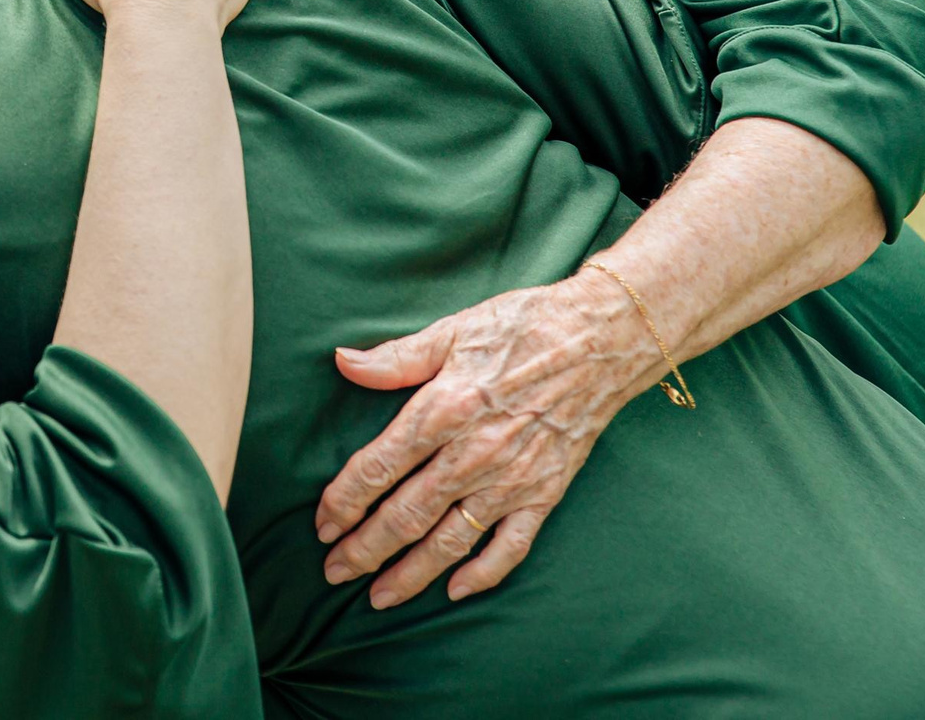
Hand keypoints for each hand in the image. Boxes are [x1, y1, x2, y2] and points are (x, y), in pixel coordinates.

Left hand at [314, 269, 659, 606]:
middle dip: (365, 548)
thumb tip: (343, 361)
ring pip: (450, 541)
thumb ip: (396, 358)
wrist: (602, 340)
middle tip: (334, 570)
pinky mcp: (544, 494)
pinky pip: (510, 546)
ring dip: (411, 573)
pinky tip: (456, 591)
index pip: (378, 468)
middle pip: (406, 515)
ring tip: (379, 597)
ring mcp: (510, 480)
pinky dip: (483, 574)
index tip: (323, 523)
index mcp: (442, 410)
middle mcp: (472, 455)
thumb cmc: (523, 327)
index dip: (345, 500)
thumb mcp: (452, 330)